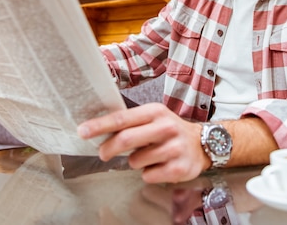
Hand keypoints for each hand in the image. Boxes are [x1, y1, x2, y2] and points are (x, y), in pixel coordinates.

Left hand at [77, 103, 209, 182]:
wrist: (203, 143)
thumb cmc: (170, 130)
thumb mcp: (153, 117)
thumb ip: (130, 122)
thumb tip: (98, 129)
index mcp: (155, 111)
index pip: (122, 118)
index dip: (100, 125)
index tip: (83, 131)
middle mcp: (166, 127)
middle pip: (126, 139)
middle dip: (108, 149)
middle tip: (102, 153)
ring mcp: (174, 148)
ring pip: (136, 161)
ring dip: (134, 162)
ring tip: (147, 156)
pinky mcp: (179, 168)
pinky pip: (149, 176)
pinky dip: (148, 173)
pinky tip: (158, 165)